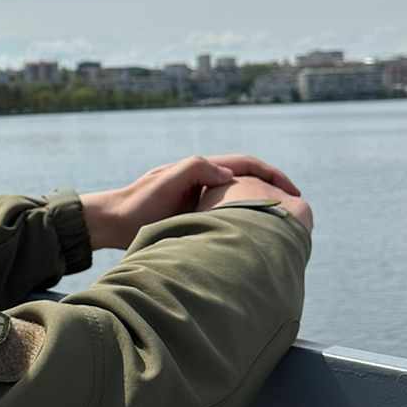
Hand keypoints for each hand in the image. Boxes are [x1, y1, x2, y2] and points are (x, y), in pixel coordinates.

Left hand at [80, 153, 301, 250]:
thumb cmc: (136, 202)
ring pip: (238, 200)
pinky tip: (251, 241)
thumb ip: (195, 169)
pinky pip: (225, 216)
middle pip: (247, 181)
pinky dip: (242, 223)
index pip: (247, 165)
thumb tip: (228, 173)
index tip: (294, 192)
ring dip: (260, 209)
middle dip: (273, 192)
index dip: (273, 176)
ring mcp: (197, 198)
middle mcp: (201, 180)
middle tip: (296, 210)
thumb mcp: (166, 181)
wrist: (110, 222)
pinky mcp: (191, 216)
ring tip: (281, 227)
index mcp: (200, 169)